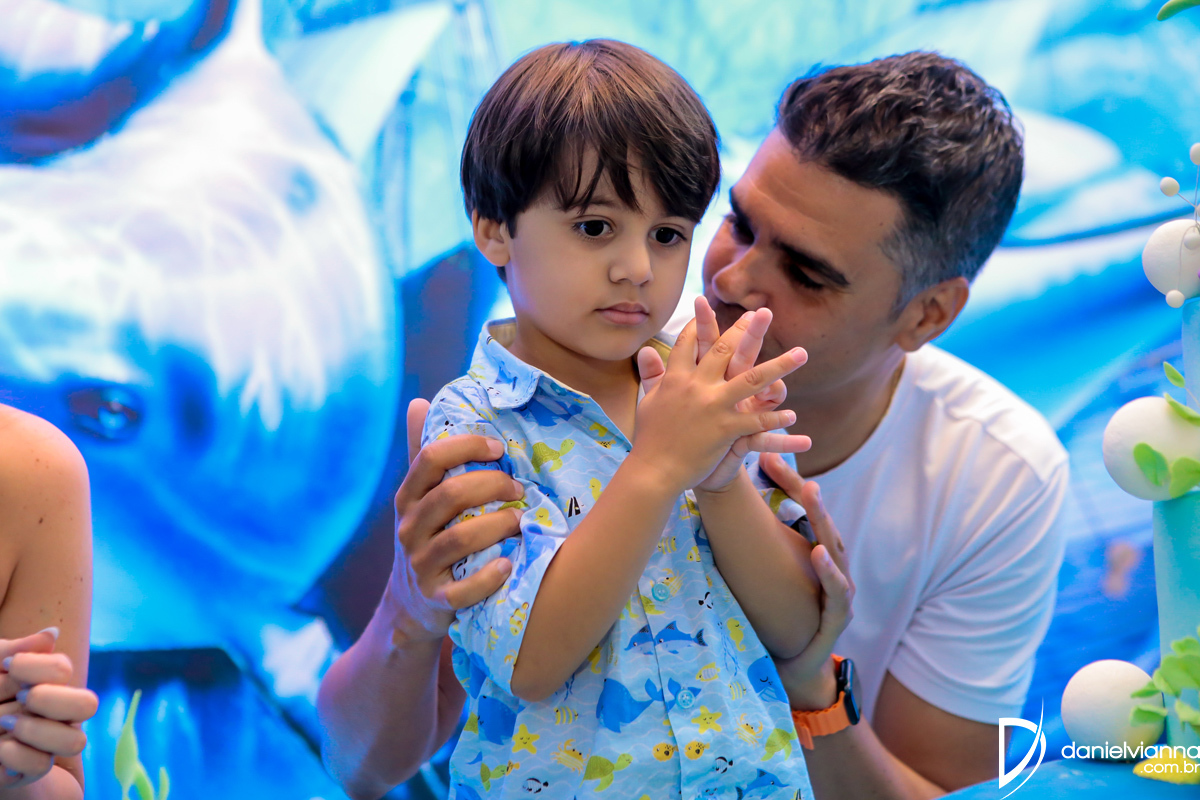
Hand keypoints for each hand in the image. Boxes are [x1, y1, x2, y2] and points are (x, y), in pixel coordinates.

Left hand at [0, 628, 97, 787]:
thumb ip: (16, 649)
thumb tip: (53, 634)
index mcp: (48, 685)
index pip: (64, 670)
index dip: (38, 667)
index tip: (7, 666)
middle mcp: (56, 714)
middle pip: (88, 705)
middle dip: (51, 699)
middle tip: (21, 698)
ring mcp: (48, 744)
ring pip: (75, 742)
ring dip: (35, 730)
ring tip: (5, 725)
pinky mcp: (32, 770)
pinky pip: (42, 765)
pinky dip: (16, 755)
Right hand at [385, 399, 524, 644]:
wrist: (411, 606)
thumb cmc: (428, 538)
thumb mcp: (420, 498)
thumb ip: (423, 454)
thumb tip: (419, 402)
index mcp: (408, 498)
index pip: (430, 459)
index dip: (467, 447)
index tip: (499, 449)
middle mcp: (409, 529)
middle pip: (450, 496)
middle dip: (491, 486)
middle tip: (519, 489)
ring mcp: (420, 566)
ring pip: (459, 540)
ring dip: (497, 526)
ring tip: (520, 521)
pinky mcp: (436, 599)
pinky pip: (462, 590)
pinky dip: (487, 577)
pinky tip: (507, 565)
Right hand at [638, 297, 809, 490]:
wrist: (654, 470)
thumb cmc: (649, 437)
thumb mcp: (648, 400)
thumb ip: (652, 373)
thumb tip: (646, 349)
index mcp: (675, 378)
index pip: (689, 342)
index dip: (701, 323)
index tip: (712, 306)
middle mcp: (695, 386)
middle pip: (724, 350)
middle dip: (745, 330)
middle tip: (764, 313)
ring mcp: (712, 406)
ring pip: (752, 379)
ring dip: (780, 365)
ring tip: (802, 353)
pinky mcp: (725, 429)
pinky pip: (756, 420)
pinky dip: (775, 418)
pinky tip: (791, 415)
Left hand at [758, 456, 855, 710]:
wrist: (792, 666)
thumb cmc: (778, 616)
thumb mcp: (762, 574)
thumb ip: (751, 542)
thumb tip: (720, 508)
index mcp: (815, 553)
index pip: (804, 511)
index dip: (789, 483)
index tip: (767, 458)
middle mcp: (831, 568)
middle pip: (821, 524)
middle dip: (808, 495)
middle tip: (789, 465)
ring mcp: (839, 592)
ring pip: (835, 551)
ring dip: (823, 521)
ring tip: (811, 496)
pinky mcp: (837, 619)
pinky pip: (838, 592)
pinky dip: (831, 573)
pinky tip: (819, 554)